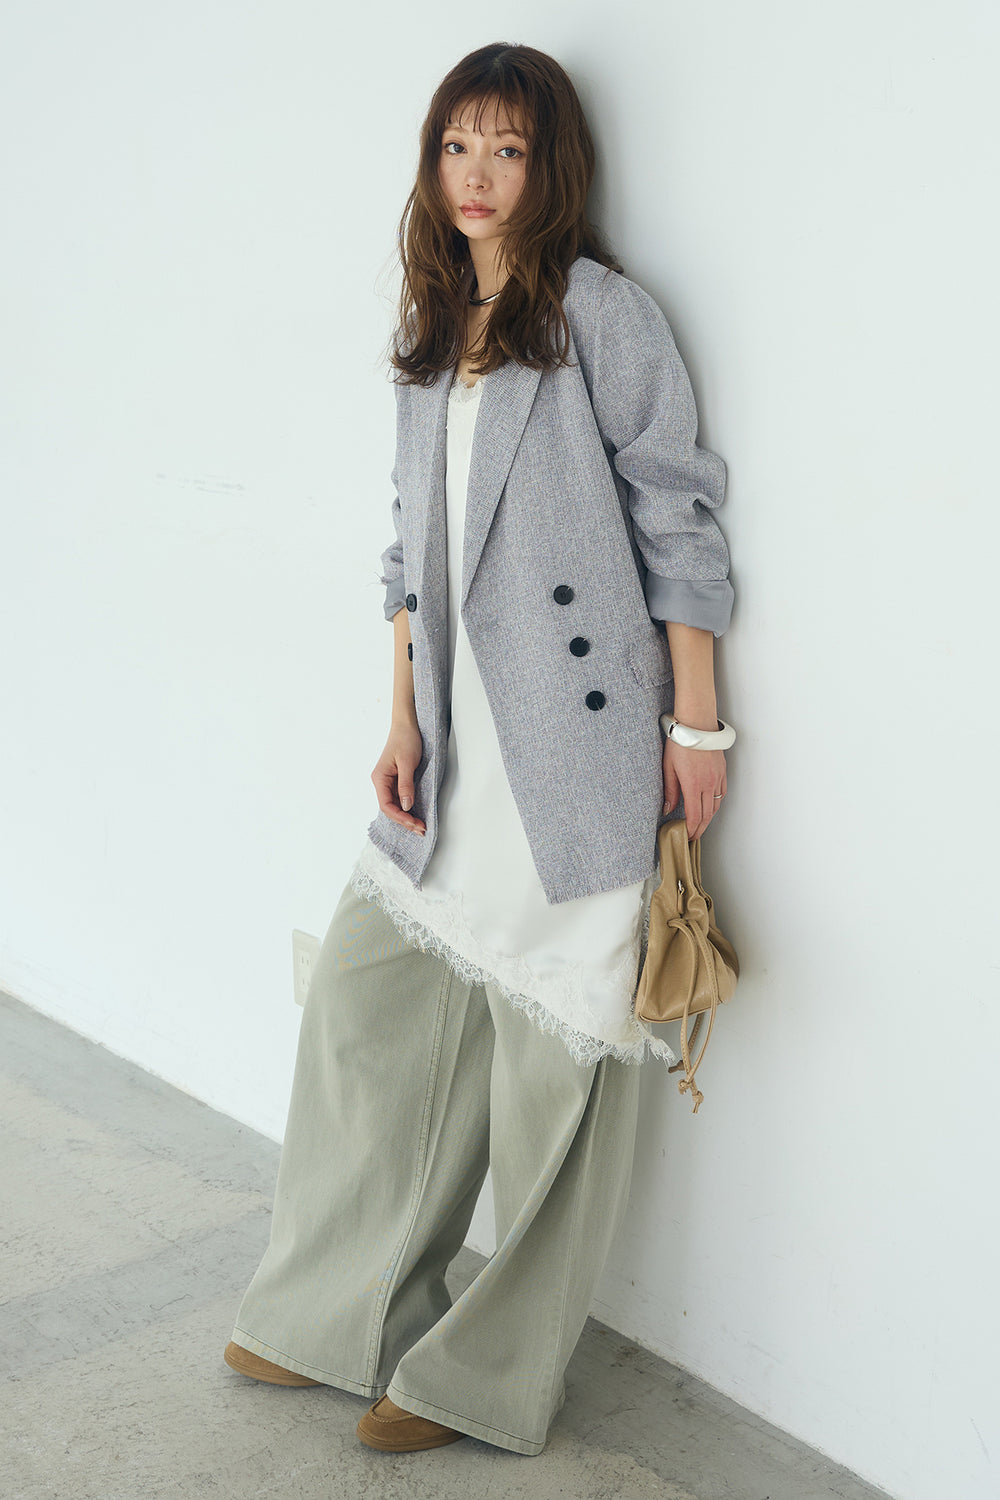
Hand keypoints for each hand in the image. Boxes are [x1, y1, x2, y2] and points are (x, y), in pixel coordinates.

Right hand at [372, 720, 425, 834]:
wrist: (407, 725)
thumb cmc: (405, 739)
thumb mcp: (407, 762)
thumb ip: (406, 785)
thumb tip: (406, 806)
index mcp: (380, 778)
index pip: (386, 805)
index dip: (400, 817)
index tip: (414, 823)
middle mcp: (381, 782)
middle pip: (391, 808)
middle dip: (405, 821)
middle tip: (421, 829)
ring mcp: (389, 782)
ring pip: (396, 806)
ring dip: (407, 817)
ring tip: (420, 826)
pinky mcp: (396, 781)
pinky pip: (400, 799)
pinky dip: (408, 809)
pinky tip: (416, 815)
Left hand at [662, 739, 726, 839]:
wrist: (697, 724)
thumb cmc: (680, 742)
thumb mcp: (668, 767)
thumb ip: (669, 790)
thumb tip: (667, 808)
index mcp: (693, 785)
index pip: (694, 816)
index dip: (691, 830)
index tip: (686, 836)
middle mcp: (708, 784)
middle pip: (706, 815)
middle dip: (700, 829)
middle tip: (693, 836)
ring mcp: (717, 778)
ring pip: (716, 806)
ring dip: (708, 818)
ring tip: (700, 825)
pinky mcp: (722, 771)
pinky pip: (722, 793)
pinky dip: (716, 804)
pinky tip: (710, 806)